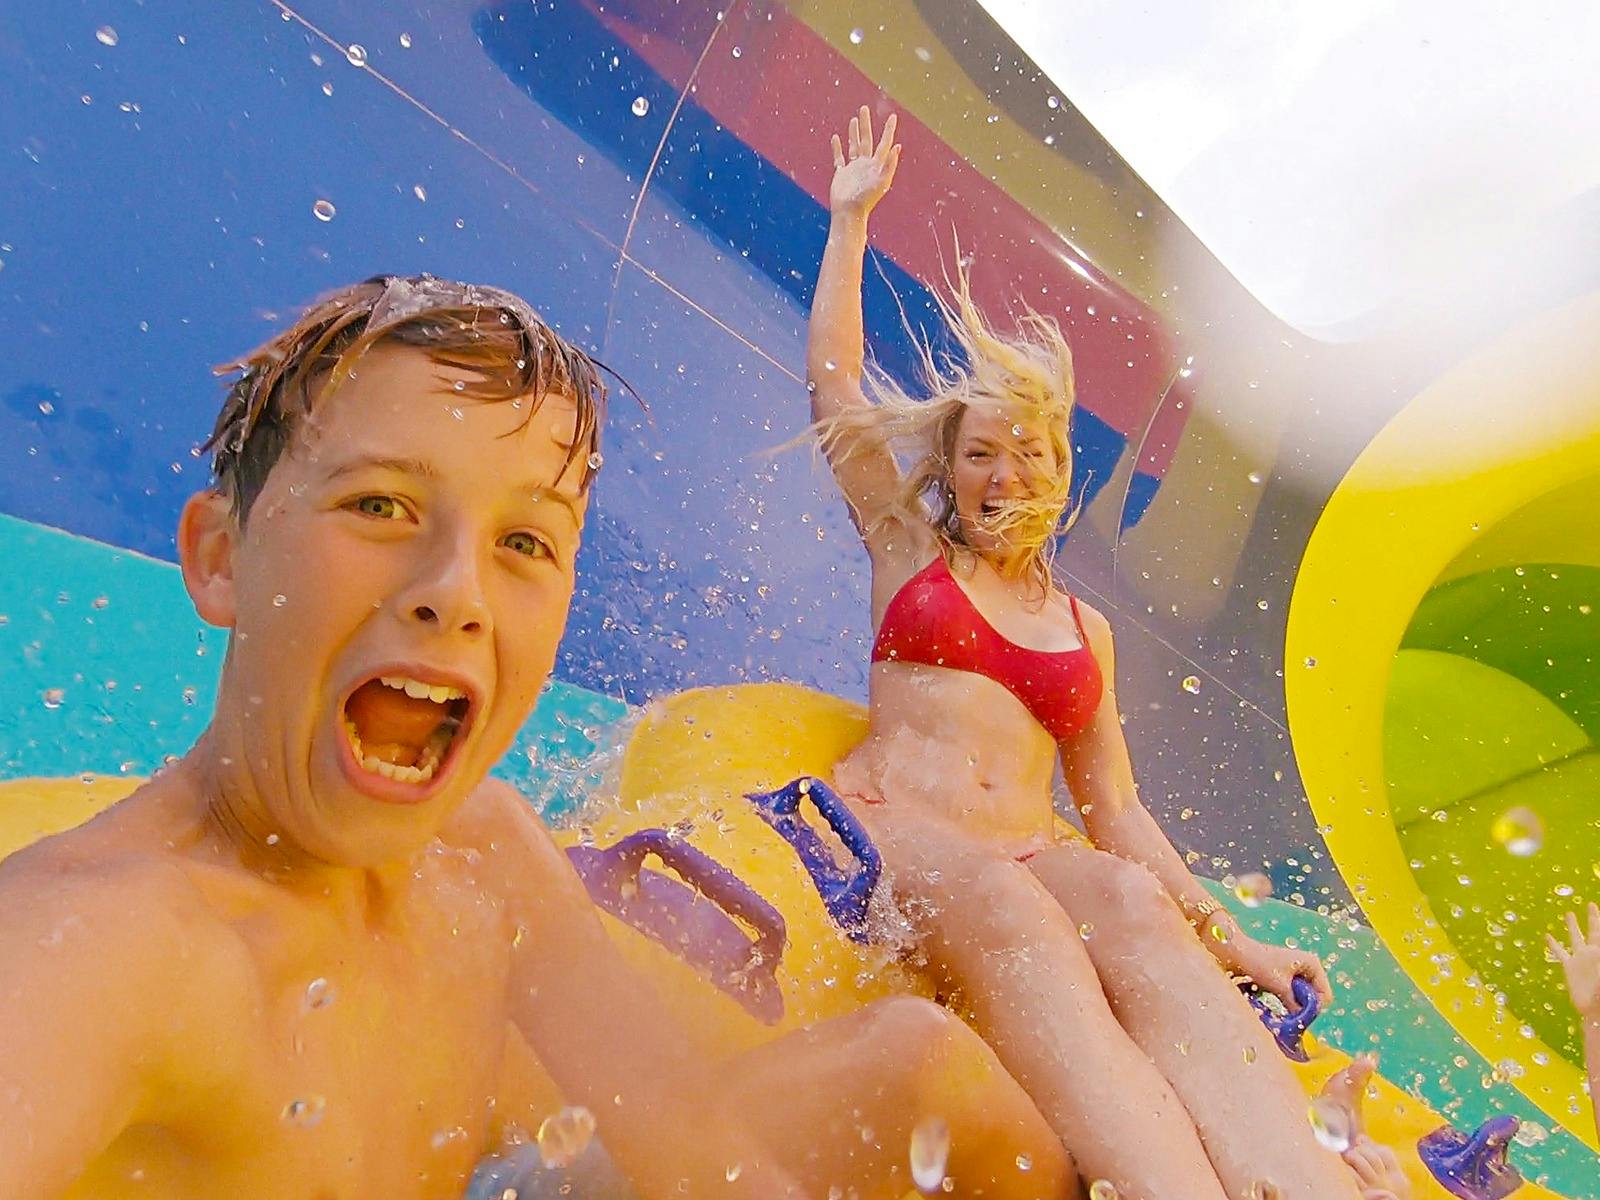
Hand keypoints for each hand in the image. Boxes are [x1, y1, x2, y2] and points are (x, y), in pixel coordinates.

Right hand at [829, 105, 899, 216]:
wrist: (849, 213)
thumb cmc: (866, 199)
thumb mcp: (881, 181)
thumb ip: (889, 164)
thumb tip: (897, 146)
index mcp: (876, 165)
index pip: (884, 143)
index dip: (888, 130)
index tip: (892, 116)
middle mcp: (866, 165)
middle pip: (866, 140)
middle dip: (866, 125)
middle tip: (864, 108)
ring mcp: (853, 169)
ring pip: (854, 146)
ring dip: (854, 133)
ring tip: (854, 119)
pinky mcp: (841, 174)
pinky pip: (839, 158)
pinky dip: (837, 148)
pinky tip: (836, 138)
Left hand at [1210, 924, 1332, 1011]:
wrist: (1237, 953)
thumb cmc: (1259, 964)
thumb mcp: (1280, 986)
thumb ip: (1295, 1004)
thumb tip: (1302, 1023)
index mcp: (1313, 964)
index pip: (1324, 996)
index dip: (1313, 1008)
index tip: (1299, 1014)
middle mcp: (1309, 967)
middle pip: (1315, 998)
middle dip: (1304, 1007)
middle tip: (1289, 1013)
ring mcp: (1299, 973)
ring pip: (1304, 998)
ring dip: (1294, 1005)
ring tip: (1280, 1005)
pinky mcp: (1288, 978)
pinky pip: (1294, 996)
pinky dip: (1287, 1001)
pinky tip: (1276, 1001)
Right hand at [1547, 903, 1599, 1018]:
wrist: (1594, 1009)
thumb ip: (1598, 957)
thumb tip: (1597, 948)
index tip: (1598, 907)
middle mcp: (1593, 952)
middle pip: (1594, 930)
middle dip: (1594, 918)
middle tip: (1592, 904)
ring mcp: (1580, 958)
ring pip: (1575, 936)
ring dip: (1572, 925)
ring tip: (1569, 913)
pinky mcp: (1569, 966)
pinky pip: (1560, 952)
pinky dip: (1553, 944)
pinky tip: (1547, 936)